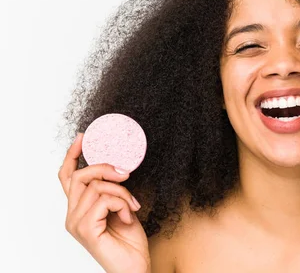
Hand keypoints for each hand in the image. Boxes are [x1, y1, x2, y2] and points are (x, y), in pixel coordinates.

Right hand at [58, 133, 150, 272]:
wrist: (135, 267)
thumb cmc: (129, 241)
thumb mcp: (122, 206)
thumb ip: (112, 190)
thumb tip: (118, 168)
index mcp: (79, 208)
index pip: (67, 177)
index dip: (73, 155)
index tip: (83, 137)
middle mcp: (72, 215)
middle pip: (80, 176)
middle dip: (105, 168)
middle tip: (126, 174)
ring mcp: (76, 224)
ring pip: (96, 186)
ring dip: (121, 192)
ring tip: (132, 205)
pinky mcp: (86, 230)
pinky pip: (104, 200)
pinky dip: (122, 204)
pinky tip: (130, 217)